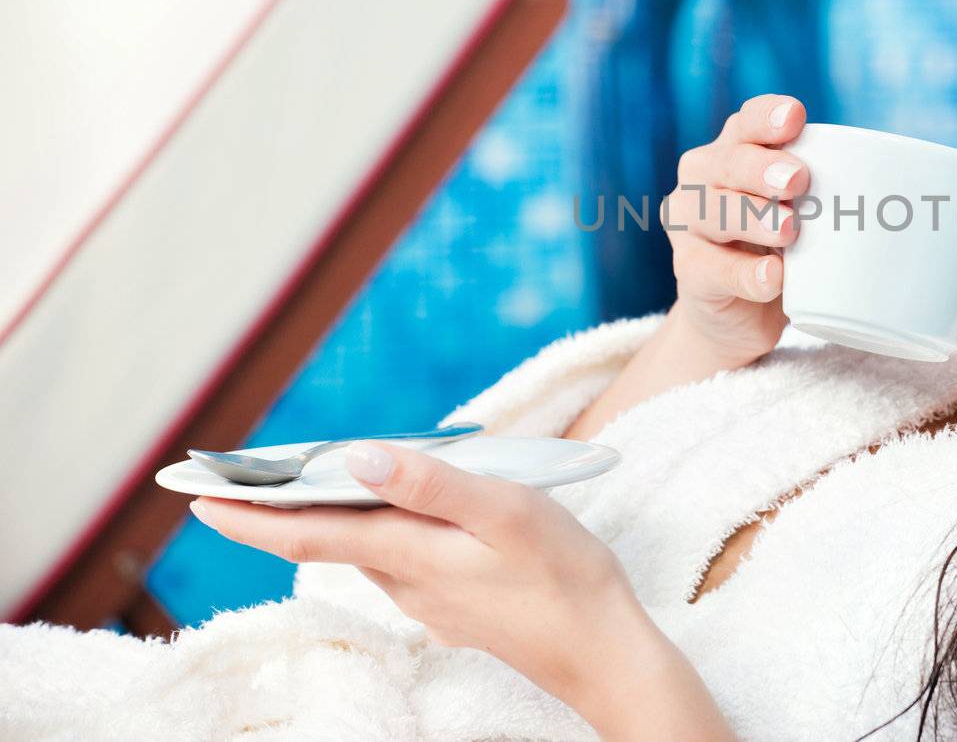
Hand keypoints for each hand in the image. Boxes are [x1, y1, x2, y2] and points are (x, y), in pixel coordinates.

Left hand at [187, 440, 726, 734]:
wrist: (604, 653)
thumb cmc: (565, 577)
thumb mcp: (508, 513)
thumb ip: (433, 486)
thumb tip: (358, 459)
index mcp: (411, 554)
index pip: (308, 532)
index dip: (250, 514)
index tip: (197, 496)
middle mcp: (407, 582)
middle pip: (327, 538)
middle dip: (274, 510)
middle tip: (226, 482)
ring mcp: (430, 599)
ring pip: (363, 548)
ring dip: (324, 517)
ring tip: (296, 481)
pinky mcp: (455, 604)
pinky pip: (399, 557)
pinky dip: (374, 527)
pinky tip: (392, 509)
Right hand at [661, 92, 809, 364]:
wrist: (737, 316)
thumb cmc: (778, 248)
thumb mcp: (799, 212)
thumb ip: (821, 194)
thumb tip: (884, 191)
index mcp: (732, 151)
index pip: (746, 123)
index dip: (767, 117)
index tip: (796, 118)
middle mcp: (702, 179)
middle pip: (727, 163)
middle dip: (762, 168)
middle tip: (798, 180)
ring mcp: (689, 226)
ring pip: (715, 212)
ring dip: (754, 218)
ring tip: (789, 230)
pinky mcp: (689, 272)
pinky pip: (713, 270)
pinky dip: (746, 274)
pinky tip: (772, 277)